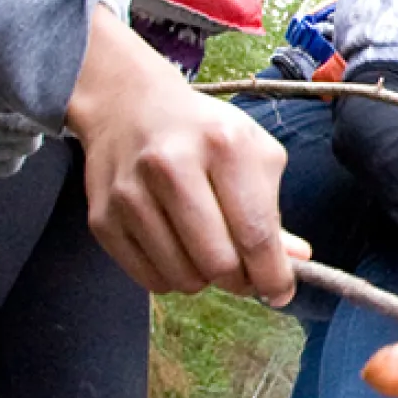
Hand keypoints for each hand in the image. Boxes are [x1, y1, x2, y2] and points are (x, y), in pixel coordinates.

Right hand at [66, 5, 302, 300]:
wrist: (127, 105)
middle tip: (246, 274)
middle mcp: (172, 167)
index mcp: (223, 145)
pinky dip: (171, 276)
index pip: (255, 233)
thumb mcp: (253, 153)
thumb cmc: (203, 132)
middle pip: (218, 263)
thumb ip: (274, 210)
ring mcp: (131, 194)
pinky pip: (149, 279)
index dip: (273, 275)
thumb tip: (294, 262)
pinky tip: (177, 249)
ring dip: (205, 279)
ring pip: (183, 278)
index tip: (281, 291)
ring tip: (207, 250)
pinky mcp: (103, 218)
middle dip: (241, 281)